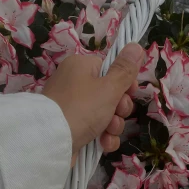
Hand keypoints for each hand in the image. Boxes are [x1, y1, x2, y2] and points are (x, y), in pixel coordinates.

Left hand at [42, 42, 143, 156]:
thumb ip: (125, 69)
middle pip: (111, 93)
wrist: (52, 142)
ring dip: (114, 125)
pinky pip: (96, 130)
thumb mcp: (109, 87)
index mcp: (81, 67)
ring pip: (106, 114)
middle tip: (117, 113)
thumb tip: (136, 45)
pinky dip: (103, 137)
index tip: (130, 93)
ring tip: (108, 132)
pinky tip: (103, 143)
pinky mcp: (73, 129)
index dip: (125, 83)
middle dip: (120, 108)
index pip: (110, 68)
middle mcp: (75, 84)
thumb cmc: (82, 108)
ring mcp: (73, 108)